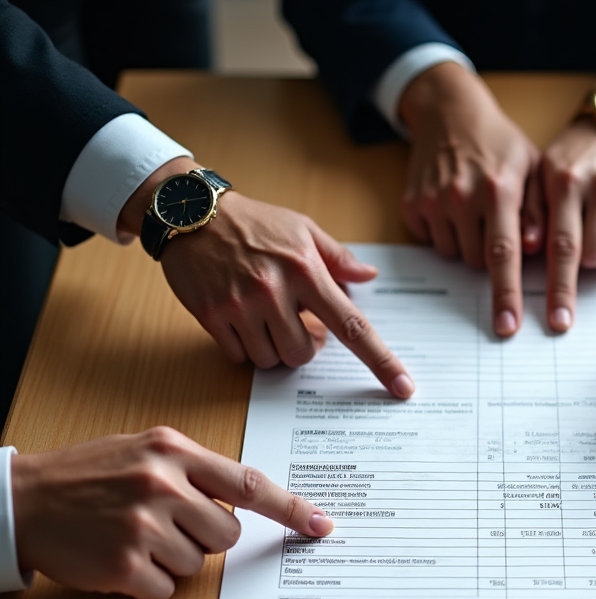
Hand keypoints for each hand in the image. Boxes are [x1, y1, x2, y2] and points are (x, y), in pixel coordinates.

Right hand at [11, 427, 332, 598]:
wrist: (22, 500)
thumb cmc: (89, 476)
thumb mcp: (144, 451)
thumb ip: (195, 470)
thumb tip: (248, 501)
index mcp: (173, 452)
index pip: (248, 484)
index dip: (290, 508)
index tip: (320, 525)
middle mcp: (162, 485)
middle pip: (228, 534)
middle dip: (205, 536)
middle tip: (165, 524)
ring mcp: (143, 526)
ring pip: (199, 564)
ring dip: (173, 559)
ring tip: (133, 536)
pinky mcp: (124, 565)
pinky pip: (167, 589)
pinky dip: (149, 582)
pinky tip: (121, 559)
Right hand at [118, 160, 414, 396]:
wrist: (190, 211)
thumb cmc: (254, 223)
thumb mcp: (301, 229)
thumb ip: (337, 258)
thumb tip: (369, 278)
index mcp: (305, 270)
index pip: (351, 325)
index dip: (380, 360)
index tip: (402, 387)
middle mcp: (274, 290)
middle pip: (303, 354)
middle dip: (301, 345)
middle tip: (290, 319)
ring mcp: (240, 305)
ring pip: (270, 360)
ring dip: (270, 346)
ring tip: (261, 314)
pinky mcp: (211, 315)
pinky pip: (239, 357)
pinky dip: (243, 346)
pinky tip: (237, 317)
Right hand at [398, 62, 542, 337]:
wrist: (449, 110)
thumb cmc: (499, 142)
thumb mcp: (531, 168)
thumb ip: (537, 211)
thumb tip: (536, 249)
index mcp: (498, 189)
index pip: (503, 256)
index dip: (506, 294)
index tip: (508, 326)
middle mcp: (462, 197)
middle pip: (477, 262)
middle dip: (489, 255)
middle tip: (494, 222)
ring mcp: (432, 201)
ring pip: (454, 255)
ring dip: (466, 243)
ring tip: (473, 209)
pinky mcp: (411, 205)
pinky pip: (431, 241)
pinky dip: (443, 232)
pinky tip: (451, 205)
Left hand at [540, 118, 595, 331]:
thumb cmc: (572, 157)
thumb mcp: (541, 174)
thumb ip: (530, 212)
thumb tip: (524, 251)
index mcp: (564, 181)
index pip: (561, 248)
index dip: (560, 289)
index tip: (558, 322)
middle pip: (593, 257)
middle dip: (584, 262)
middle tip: (581, 238)